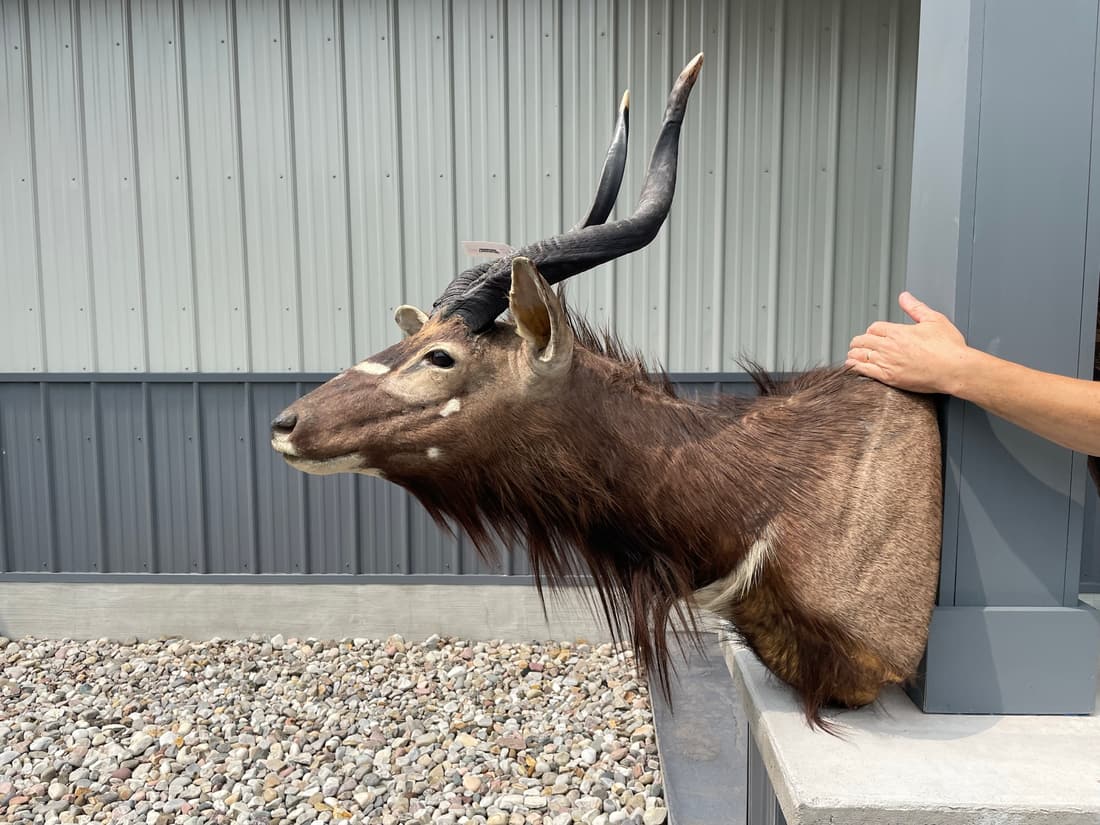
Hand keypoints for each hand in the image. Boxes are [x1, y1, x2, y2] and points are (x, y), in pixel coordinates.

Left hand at [846, 292, 969, 394]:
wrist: (955, 369)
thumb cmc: (949, 348)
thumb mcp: (934, 319)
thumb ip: (915, 308)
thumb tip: (905, 296)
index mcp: (898, 331)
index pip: (874, 328)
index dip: (871, 331)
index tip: (871, 334)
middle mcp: (890, 346)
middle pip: (863, 341)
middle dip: (858, 342)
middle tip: (856, 344)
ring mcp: (887, 363)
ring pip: (860, 355)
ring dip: (854, 354)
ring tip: (851, 354)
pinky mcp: (889, 378)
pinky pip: (864, 371)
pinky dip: (855, 367)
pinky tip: (852, 367)